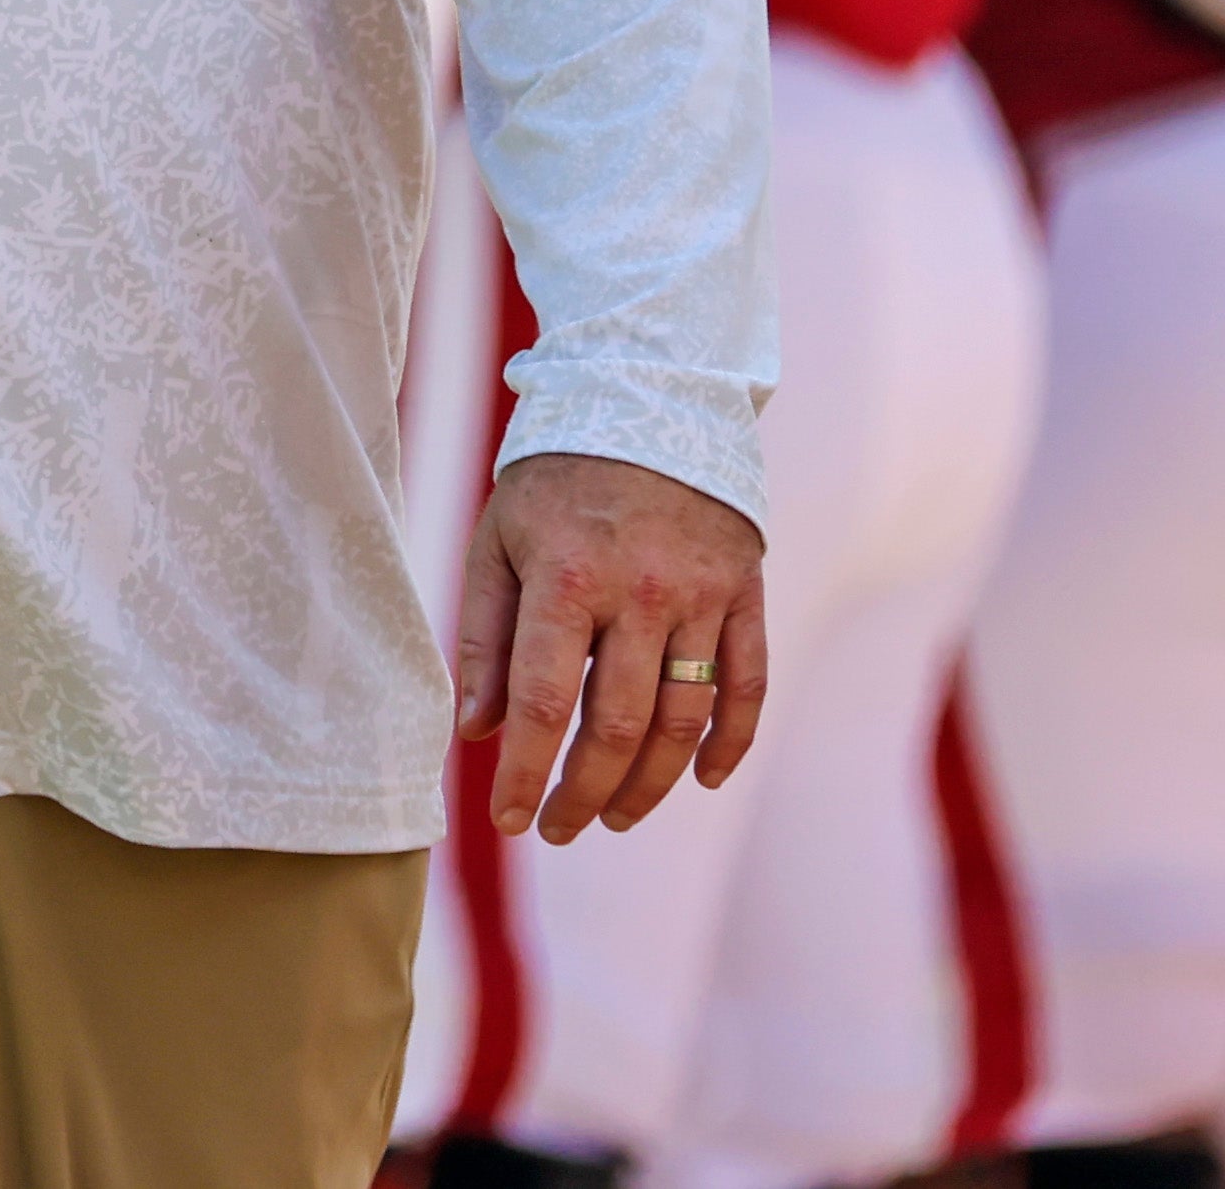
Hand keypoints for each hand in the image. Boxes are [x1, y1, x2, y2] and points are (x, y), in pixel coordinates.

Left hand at [457, 450, 767, 844]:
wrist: (647, 396)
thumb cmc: (555, 479)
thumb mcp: (498, 541)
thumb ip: (484, 637)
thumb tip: (477, 731)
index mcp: (569, 576)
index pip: (545, 703)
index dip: (527, 773)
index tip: (511, 821)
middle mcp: (642, 590)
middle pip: (619, 726)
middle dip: (584, 792)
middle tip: (559, 830)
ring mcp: (703, 593)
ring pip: (684, 720)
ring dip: (651, 784)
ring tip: (615, 816)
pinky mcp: (745, 590)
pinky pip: (747, 685)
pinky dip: (729, 743)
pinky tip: (703, 781)